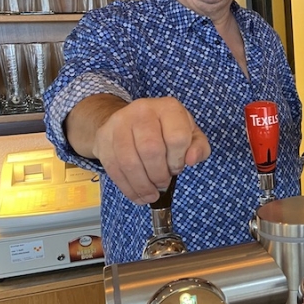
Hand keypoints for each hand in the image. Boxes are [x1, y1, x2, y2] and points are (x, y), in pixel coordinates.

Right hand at [72, 96, 210, 203]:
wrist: (128, 120)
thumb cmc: (165, 130)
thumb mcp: (190, 134)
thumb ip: (199, 147)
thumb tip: (192, 160)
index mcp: (168, 108)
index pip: (177, 137)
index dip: (178, 159)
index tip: (177, 168)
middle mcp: (142, 110)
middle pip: (151, 150)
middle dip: (159, 174)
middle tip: (163, 183)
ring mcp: (119, 123)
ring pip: (130, 162)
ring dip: (143, 185)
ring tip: (152, 195)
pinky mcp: (104, 138)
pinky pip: (114, 168)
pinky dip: (128, 188)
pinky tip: (138, 195)